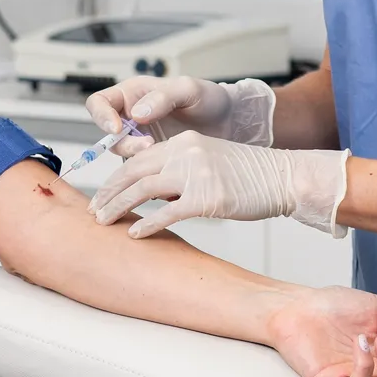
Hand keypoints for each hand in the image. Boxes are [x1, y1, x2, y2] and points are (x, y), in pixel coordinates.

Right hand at [85, 76, 275, 157]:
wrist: (230, 124)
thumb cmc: (209, 99)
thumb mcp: (189, 90)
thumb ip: (163, 98)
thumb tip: (136, 114)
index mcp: (132, 94)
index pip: (99, 104)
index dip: (101, 116)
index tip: (117, 127)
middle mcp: (131, 118)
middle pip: (108, 135)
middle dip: (124, 143)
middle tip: (147, 146)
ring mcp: (140, 140)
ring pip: (122, 156)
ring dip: (136, 160)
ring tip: (161, 155)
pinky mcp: (151, 161)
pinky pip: (139, 171)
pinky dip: (149, 173)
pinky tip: (167, 170)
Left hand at [89, 131, 348, 238]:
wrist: (283, 177)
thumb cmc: (251, 175)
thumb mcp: (210, 160)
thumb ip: (181, 169)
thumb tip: (154, 193)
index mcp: (184, 142)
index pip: (138, 158)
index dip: (116, 178)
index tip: (102, 194)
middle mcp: (186, 152)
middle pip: (133, 171)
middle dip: (108, 193)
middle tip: (94, 211)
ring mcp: (196, 174)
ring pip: (142, 190)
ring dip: (118, 207)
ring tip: (104, 222)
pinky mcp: (207, 197)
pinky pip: (166, 212)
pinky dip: (146, 224)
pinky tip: (135, 234)